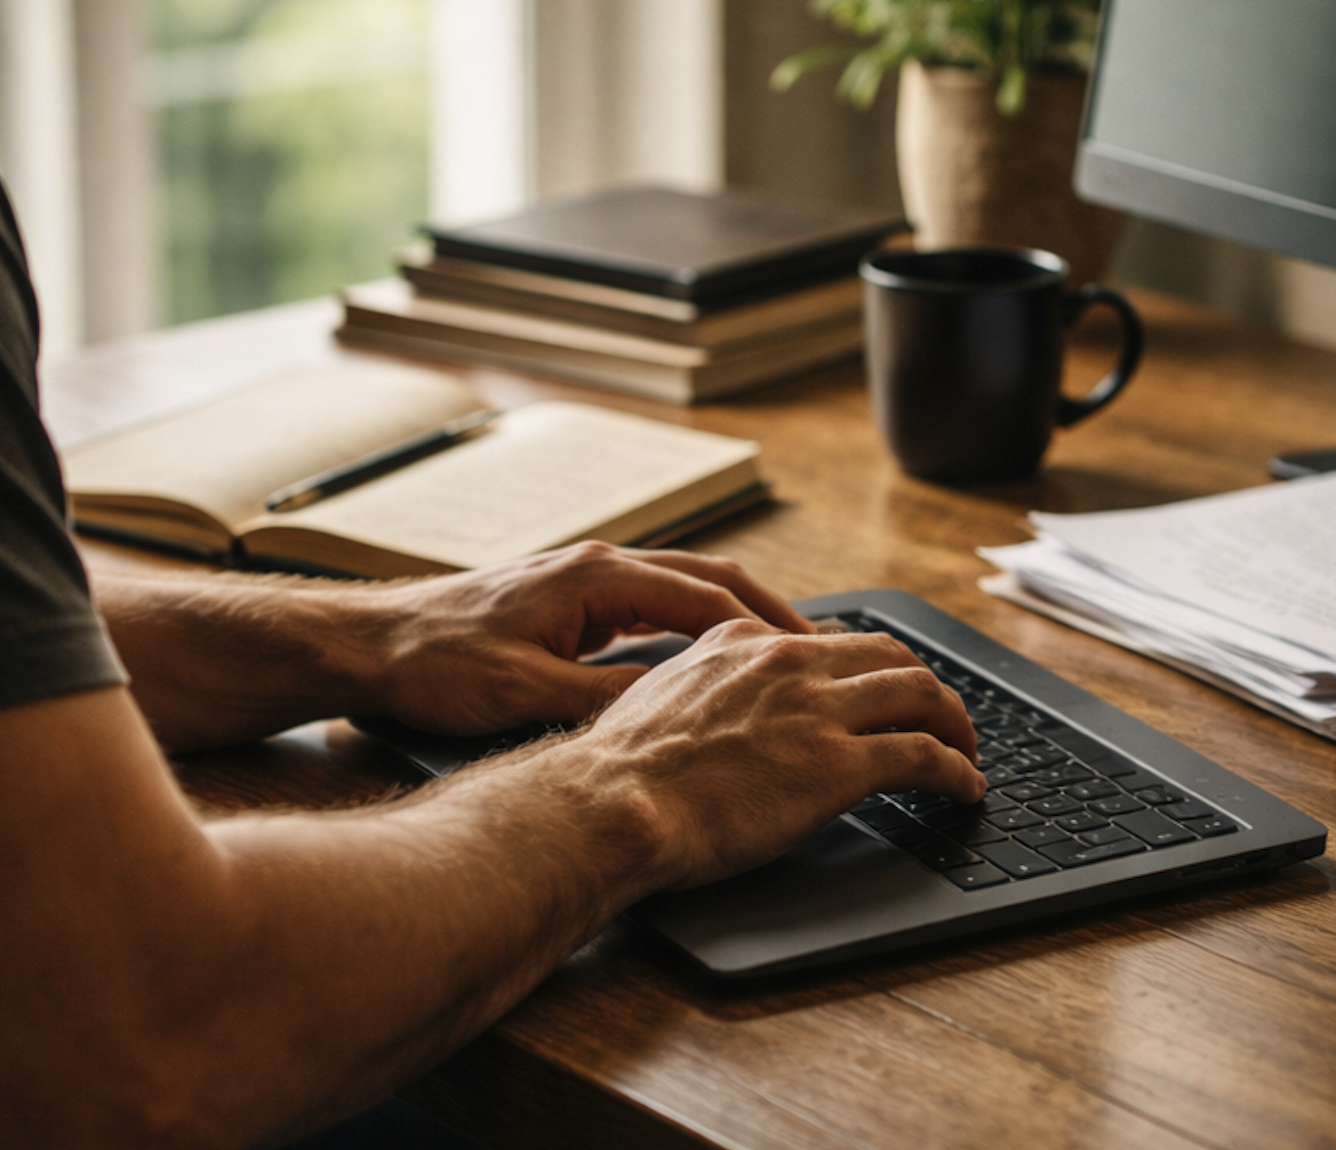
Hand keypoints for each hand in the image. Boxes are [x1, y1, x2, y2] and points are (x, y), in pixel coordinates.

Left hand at [361, 541, 814, 733]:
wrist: (370, 644)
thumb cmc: (434, 663)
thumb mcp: (523, 693)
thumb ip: (601, 701)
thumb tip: (670, 711)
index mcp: (596, 578)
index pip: (706, 594)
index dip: (765, 628)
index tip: (809, 658)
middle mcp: (598, 567)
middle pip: (709, 579)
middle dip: (769, 613)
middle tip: (819, 652)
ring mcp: (584, 580)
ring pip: (684, 588)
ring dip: (735, 617)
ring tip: (781, 655)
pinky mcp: (569, 600)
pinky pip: (653, 604)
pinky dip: (694, 626)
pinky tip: (708, 658)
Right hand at [560, 618, 984, 891]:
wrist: (613, 803)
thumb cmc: (621, 768)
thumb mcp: (660, 694)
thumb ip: (703, 686)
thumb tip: (714, 704)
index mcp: (744, 643)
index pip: (831, 642)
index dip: (868, 668)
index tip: (880, 691)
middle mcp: (789, 664)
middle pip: (889, 657)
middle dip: (924, 687)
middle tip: (940, 717)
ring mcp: (817, 711)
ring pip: (920, 695)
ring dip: (955, 724)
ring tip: (966, 750)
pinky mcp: (838, 764)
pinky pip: (924, 756)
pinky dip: (957, 770)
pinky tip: (965, 788)